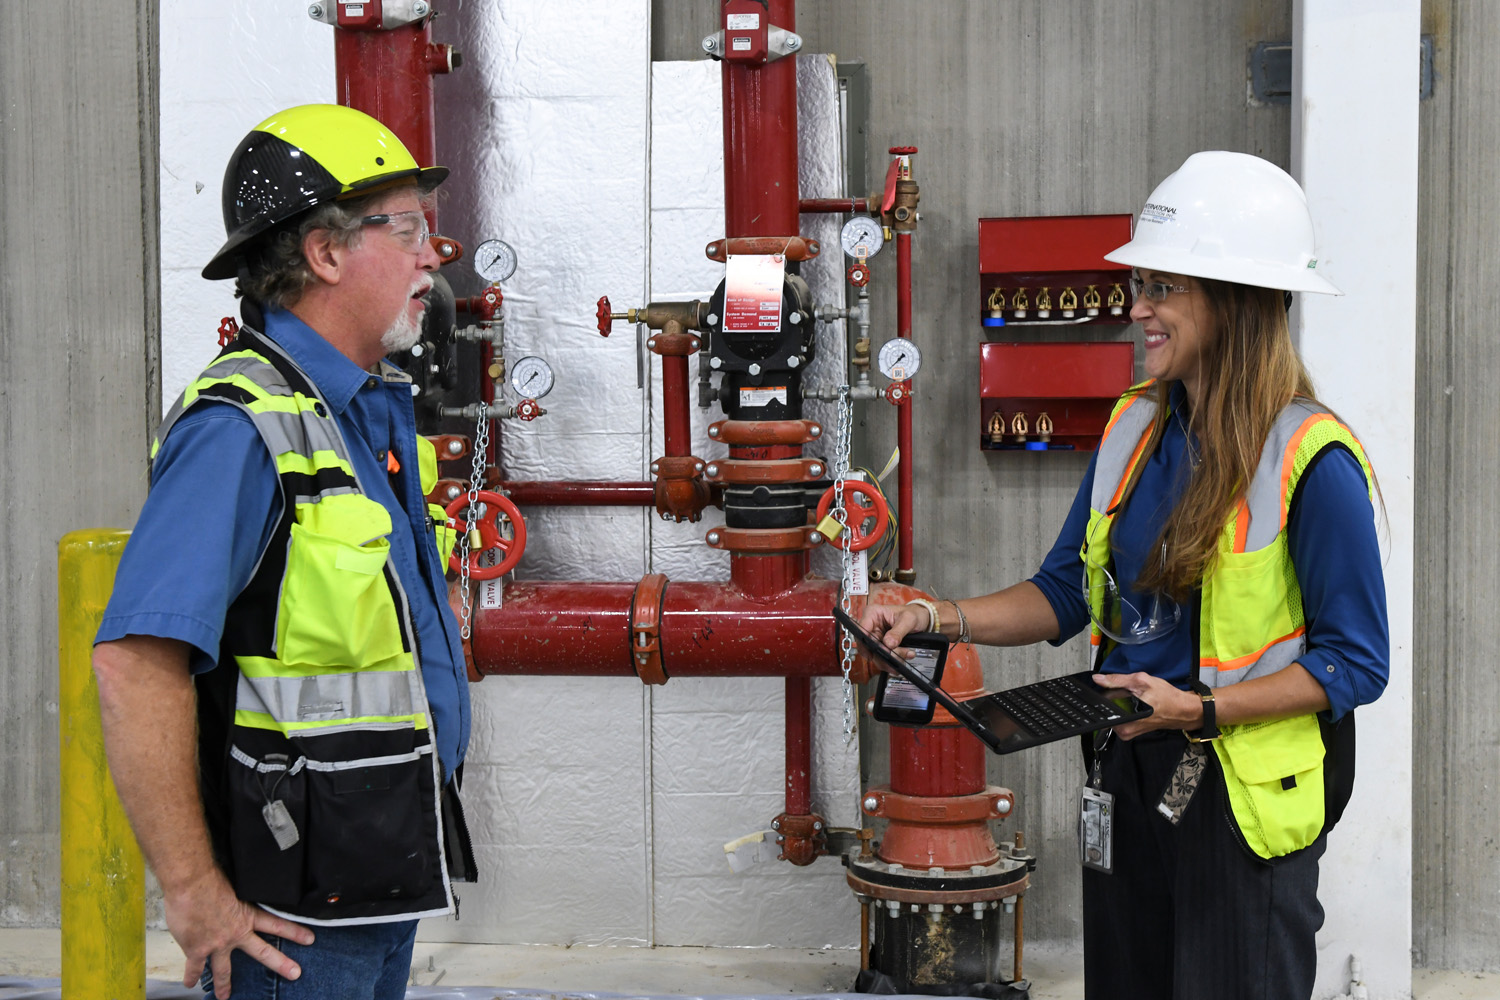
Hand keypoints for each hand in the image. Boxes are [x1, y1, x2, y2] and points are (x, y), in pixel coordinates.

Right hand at [164, 869, 314, 998]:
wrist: (191, 885)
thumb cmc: (211, 879)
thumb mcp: (235, 885)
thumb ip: (240, 895)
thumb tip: (242, 892)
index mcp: (247, 915)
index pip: (277, 924)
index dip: (294, 932)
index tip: (310, 939)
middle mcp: (235, 933)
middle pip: (262, 951)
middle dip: (280, 963)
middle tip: (295, 973)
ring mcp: (217, 944)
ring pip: (224, 969)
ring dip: (224, 984)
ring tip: (226, 996)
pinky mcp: (196, 949)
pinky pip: (194, 967)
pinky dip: (191, 976)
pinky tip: (189, 984)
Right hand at [856, 604, 929, 671]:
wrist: (921, 619)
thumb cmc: (913, 613)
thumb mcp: (908, 620)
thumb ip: (898, 632)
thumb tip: (888, 644)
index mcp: (873, 613)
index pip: (862, 629)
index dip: (866, 643)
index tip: (877, 652)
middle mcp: (871, 626)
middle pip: (868, 646)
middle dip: (884, 654)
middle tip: (898, 656)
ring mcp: (876, 638)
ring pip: (876, 655)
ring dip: (892, 659)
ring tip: (907, 653)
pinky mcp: (882, 646)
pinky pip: (884, 658)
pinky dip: (896, 660)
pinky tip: (906, 654)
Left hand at [1091, 672, 1202, 739]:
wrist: (1182, 710)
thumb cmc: (1166, 697)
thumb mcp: (1141, 681)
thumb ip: (1117, 680)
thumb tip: (1099, 679)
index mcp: (1124, 718)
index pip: (1103, 702)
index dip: (1108, 691)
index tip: (1119, 688)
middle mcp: (1123, 729)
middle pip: (1108, 708)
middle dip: (1116, 697)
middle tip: (1132, 694)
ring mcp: (1126, 733)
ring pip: (1114, 711)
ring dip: (1121, 703)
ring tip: (1136, 700)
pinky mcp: (1130, 732)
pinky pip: (1120, 717)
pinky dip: (1126, 709)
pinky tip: (1137, 706)